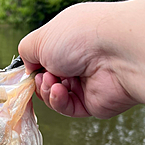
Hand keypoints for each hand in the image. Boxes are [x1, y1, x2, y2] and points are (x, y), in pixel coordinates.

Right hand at [18, 2, 138, 118]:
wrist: (118, 53)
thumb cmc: (80, 37)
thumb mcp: (41, 38)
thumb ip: (27, 52)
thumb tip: (29, 68)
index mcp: (70, 39)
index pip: (46, 57)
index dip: (34, 66)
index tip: (28, 70)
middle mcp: (80, 60)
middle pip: (49, 78)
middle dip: (40, 79)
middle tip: (43, 75)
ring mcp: (88, 82)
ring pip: (55, 96)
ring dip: (47, 90)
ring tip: (52, 82)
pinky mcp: (94, 102)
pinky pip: (68, 108)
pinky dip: (59, 101)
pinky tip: (59, 91)